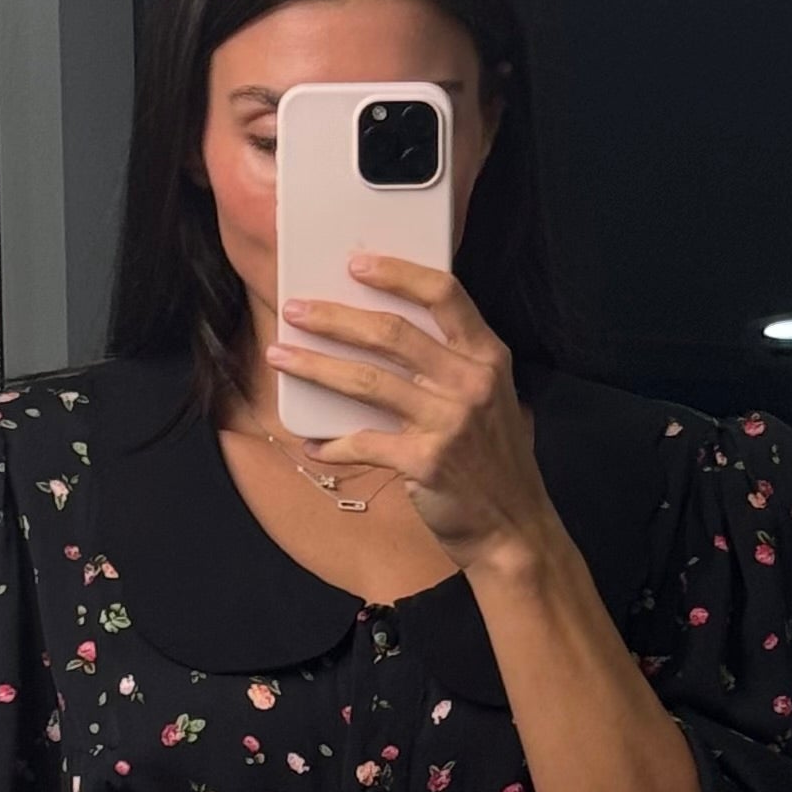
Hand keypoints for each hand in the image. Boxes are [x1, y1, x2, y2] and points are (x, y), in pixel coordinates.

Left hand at [266, 255, 560, 577]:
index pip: (443, 293)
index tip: (355, 265)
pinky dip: (333, 443)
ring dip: (316, 367)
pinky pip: (365, 442)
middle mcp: (471, 382)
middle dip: (334, 317)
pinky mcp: (426, 461)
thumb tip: (379, 330)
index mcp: (486, 356)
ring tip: (280, 357)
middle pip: (392, 332)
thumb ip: (448, 362)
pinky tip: (313, 443)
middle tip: (295, 311)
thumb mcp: (487, 397)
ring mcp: (449, 422)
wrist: (511, 526)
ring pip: (367, 381)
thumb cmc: (490, 459)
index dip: (397, 273)